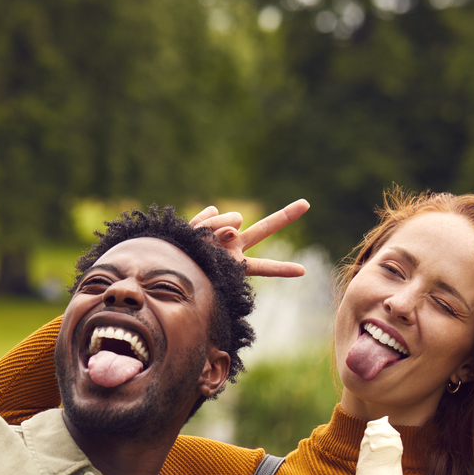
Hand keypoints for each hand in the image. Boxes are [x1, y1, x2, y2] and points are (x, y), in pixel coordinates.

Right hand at [189, 200, 309, 277]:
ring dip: (216, 228)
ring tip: (200, 241)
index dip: (282, 269)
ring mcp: (224, 232)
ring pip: (232, 218)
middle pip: (264, 228)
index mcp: (236, 263)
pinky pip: (215, 210)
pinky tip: (195, 230)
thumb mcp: (207, 260)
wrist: (166, 256)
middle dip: (286, 216)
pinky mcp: (212, 218)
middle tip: (307, 203)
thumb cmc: (186, 265)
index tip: (303, 271)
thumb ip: (224, 237)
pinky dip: (206, 219)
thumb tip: (236, 219)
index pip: (263, 266)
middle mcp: (234, 245)